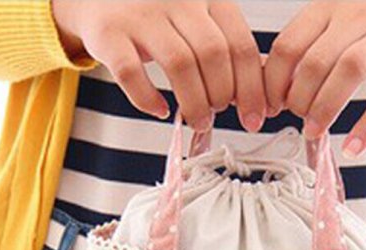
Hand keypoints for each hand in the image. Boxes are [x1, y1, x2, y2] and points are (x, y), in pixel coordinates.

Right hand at [52, 0, 265, 131]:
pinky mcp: (109, 32)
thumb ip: (225, 49)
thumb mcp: (198, 21)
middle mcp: (178, 0)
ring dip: (194, 103)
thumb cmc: (157, 18)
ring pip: (180, 64)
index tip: (254, 117)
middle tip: (217, 114)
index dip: (252, 88)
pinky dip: (148, 100)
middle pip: (214, 55)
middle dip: (222, 96)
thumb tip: (256, 96)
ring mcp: (141, 14)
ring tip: (198, 120)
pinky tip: (160, 110)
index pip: (241, 45)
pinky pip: (132, 73)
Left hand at [263, 0, 365, 155]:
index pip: (288, 45)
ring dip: (325, 108)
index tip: (271, 105)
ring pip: (349, 71)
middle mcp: (359, 17)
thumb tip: (270, 87)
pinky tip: (354, 147)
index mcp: (331, 7)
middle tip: (297, 117)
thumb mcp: (340, 19)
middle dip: (297, 99)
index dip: (274, 82)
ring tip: (313, 131)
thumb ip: (308, 46)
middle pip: (315, 62)